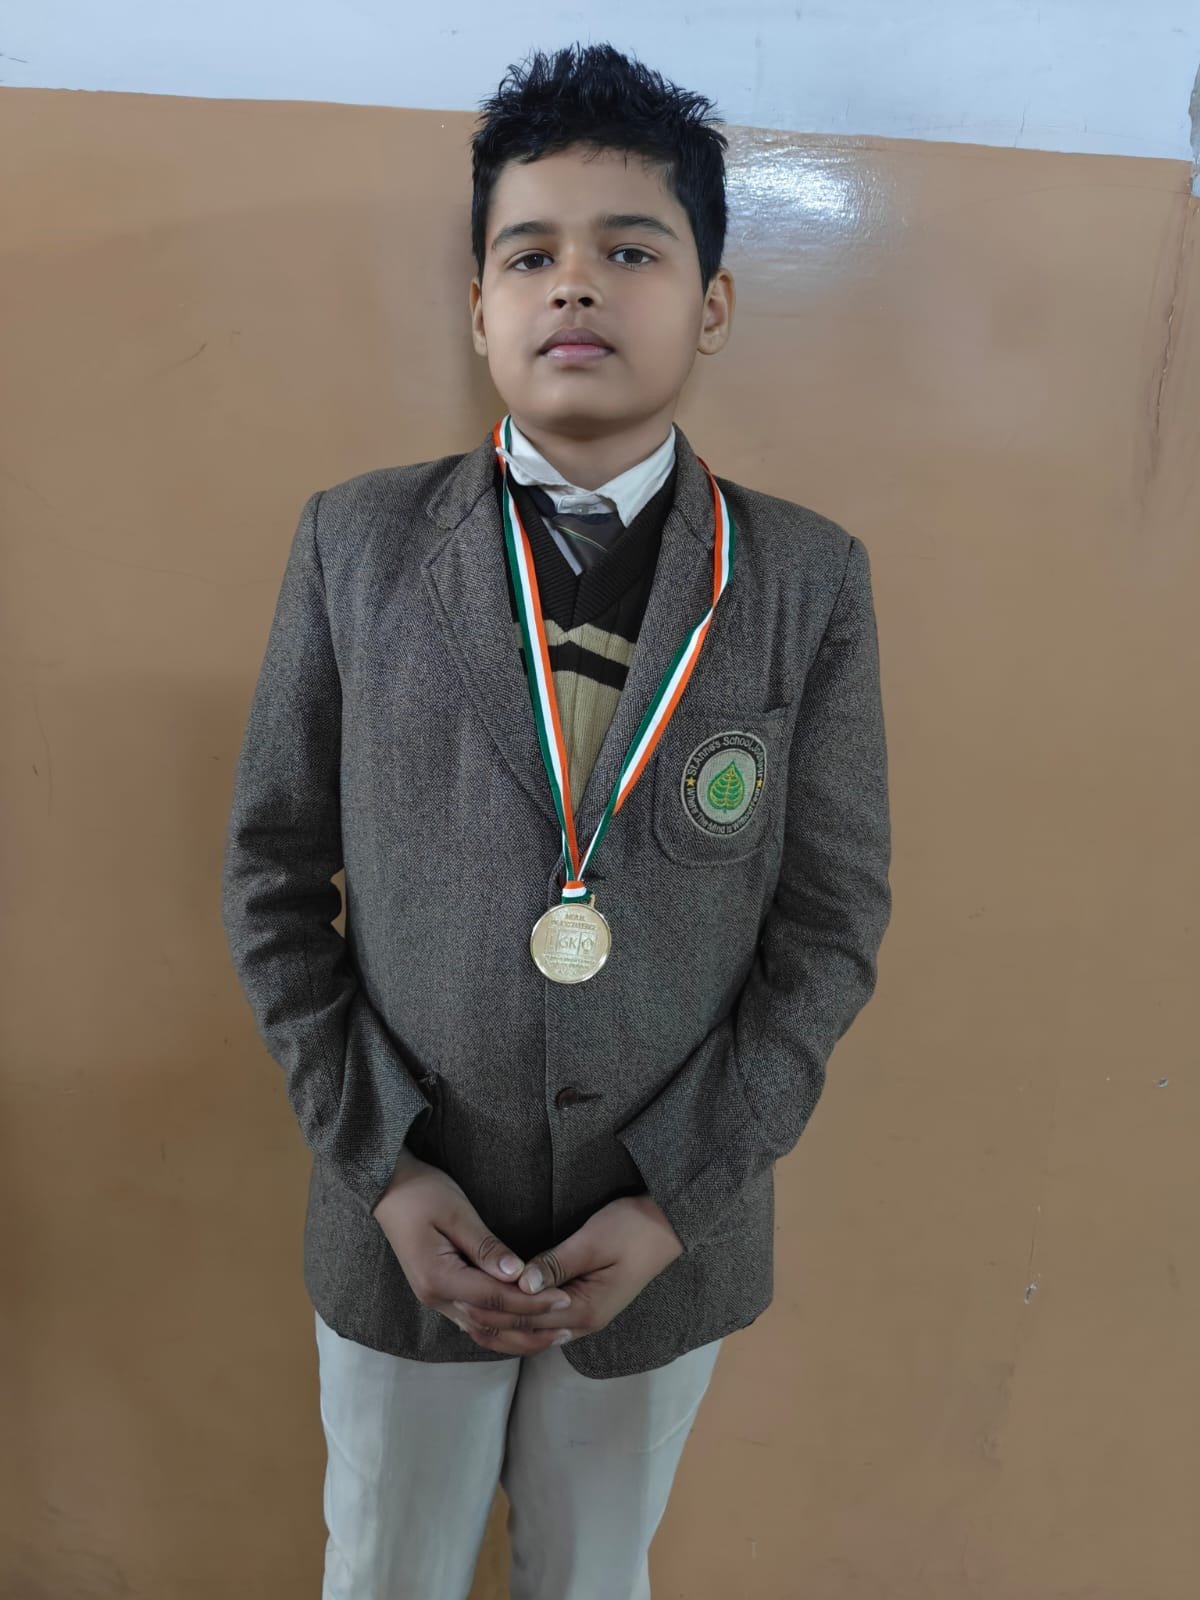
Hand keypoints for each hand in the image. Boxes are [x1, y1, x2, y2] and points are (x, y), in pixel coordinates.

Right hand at [371, 1149, 575, 1354]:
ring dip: (515, 1334)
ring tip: (551, 1334)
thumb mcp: (457, 1213)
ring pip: (480, 1328)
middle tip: (567, 1324)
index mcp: (438, 1278)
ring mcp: (434, 1298)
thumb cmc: (422, 1193)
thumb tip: (519, 1274)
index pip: (495, 1299)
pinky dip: (499, 1326)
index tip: (564, 1298)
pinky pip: (472, 1320)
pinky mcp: (438, 1292)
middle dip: (530, 1325)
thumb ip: (486, 1247)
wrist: (389, 1189)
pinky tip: (521, 1326)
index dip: (532, 1302)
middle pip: (489, 1323)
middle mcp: (434, 1297)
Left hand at [454, 1194, 684, 1349]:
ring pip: (534, 1332)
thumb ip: (556, 1264)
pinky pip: (544, 1321)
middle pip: (528, 1333)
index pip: (528, 1320)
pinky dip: (520, 1318)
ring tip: (469, 1313)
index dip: (495, 1310)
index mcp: (585, 1310)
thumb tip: (521, 1283)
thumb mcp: (592, 1242)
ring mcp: (585, 1316)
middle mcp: (584, 1322)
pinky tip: (501, 1309)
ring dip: (504, 1325)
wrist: (667, 1225)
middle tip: (457, 1308)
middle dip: (493, 1323)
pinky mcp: (585, 1304)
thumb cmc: (632, 1228)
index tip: (464, 1298)